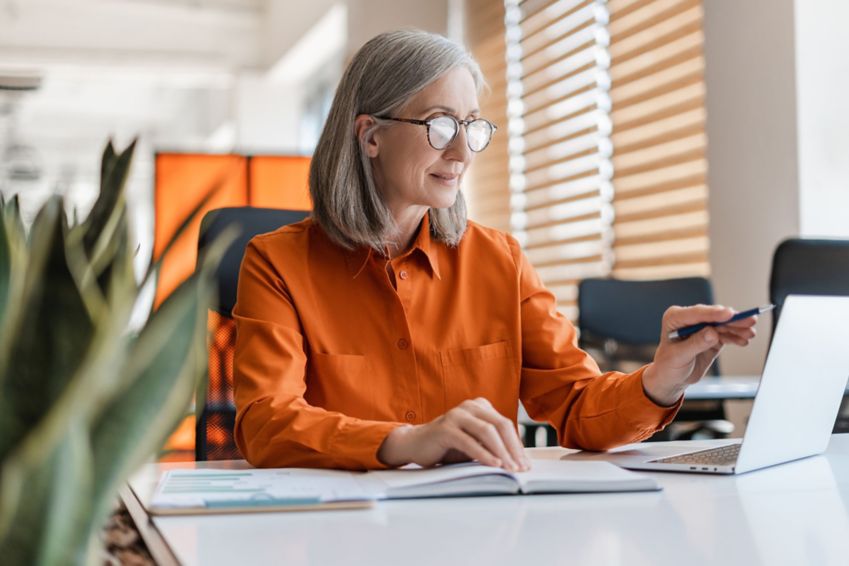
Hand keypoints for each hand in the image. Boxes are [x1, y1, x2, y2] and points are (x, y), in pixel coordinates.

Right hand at [377, 398, 530, 471]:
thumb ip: (491, 445)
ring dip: (501, 452)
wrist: (415, 444)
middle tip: (521, 467)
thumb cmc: (447, 446)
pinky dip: (484, 454)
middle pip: (500, 425)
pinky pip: (469, 442)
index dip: (517, 445)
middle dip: (513, 448)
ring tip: (510, 468)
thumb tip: (518, 460)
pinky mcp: (445, 428)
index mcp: (479, 407)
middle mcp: (469, 407)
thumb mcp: (474, 444)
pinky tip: (494, 464)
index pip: (505, 425)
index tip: (526, 464)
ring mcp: (456, 415)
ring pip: (487, 432)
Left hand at [642, 304, 757, 405]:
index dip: (714, 313)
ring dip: (737, 328)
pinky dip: (735, 337)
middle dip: (732, 319)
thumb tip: (712, 333)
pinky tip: (744, 340)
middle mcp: (689, 319)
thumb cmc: (668, 365)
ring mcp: (702, 327)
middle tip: (749, 321)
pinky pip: (726, 334)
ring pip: (723, 324)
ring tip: (750, 334)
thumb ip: (695, 343)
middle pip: (714, 316)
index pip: (697, 313)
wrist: (672, 377)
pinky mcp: (712, 336)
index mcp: (675, 318)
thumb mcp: (679, 356)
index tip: (729, 313)